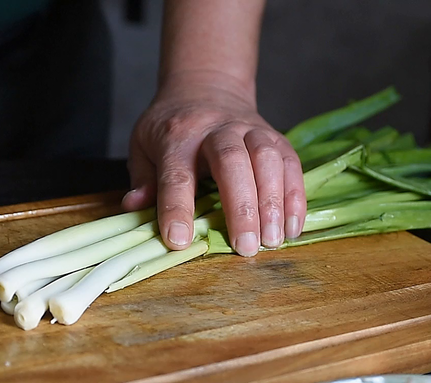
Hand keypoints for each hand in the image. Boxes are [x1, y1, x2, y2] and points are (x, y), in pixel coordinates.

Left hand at [123, 72, 305, 256]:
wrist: (207, 87)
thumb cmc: (172, 127)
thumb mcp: (143, 145)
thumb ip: (142, 179)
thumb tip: (135, 207)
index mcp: (178, 135)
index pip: (176, 173)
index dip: (176, 208)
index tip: (179, 241)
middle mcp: (217, 129)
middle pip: (231, 161)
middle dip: (240, 206)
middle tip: (245, 247)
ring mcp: (251, 130)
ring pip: (267, 159)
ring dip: (273, 202)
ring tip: (272, 240)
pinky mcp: (277, 138)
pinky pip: (291, 164)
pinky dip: (295, 197)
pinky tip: (292, 228)